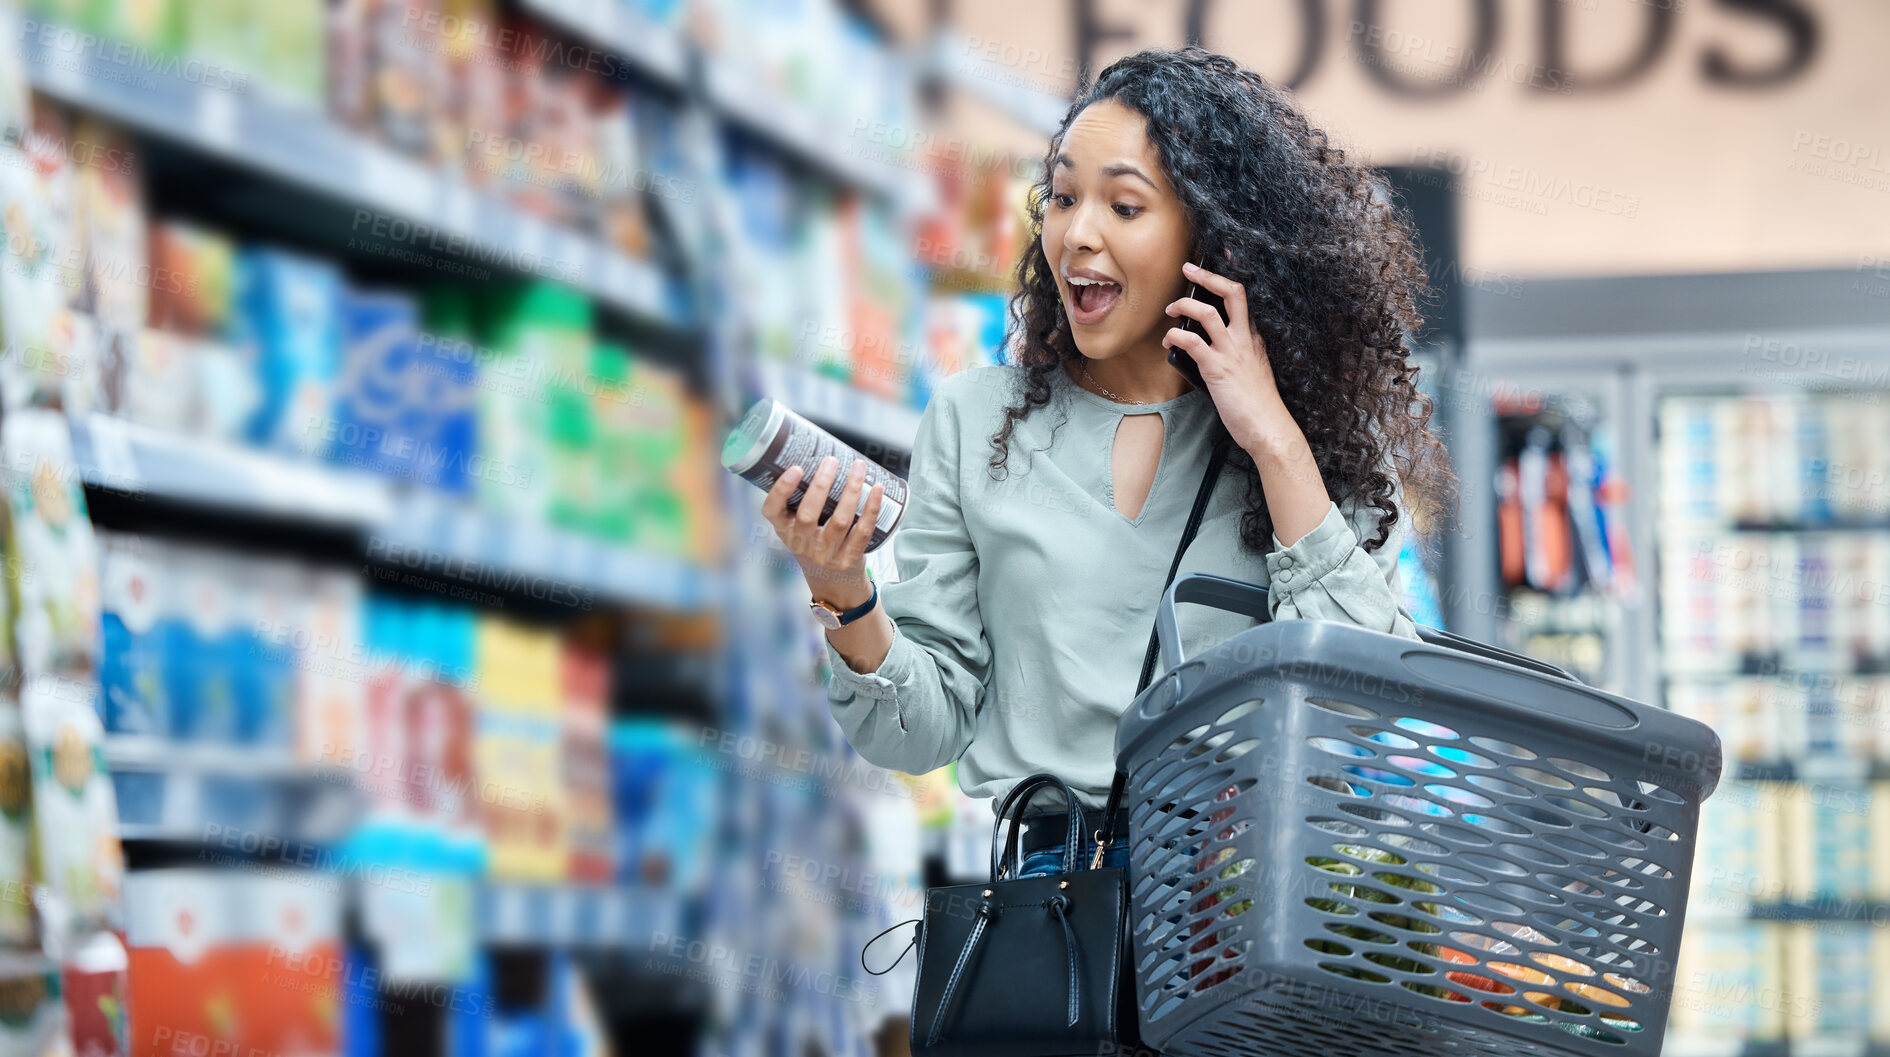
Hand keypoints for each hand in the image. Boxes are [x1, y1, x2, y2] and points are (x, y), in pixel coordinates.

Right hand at [760, 454, 881, 608]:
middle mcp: (802, 545)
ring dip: (851, 490)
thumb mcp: (798, 527)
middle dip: (821, 484)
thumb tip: (822, 454)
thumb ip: (803, 499)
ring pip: (840, 520)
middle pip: (809, 514)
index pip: (772, 511)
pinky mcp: (849, 559)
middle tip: (832, 460)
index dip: (781, 490)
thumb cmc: (815, 542)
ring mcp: (826, 554)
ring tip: (859, 467)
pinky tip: (878, 489)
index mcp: (784, 531)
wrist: (832, 583)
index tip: (796, 468)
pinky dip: (871, 508)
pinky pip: (863, 531)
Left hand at [1163, 261, 1300, 456]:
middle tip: (1188, 269)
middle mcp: (1244, 339)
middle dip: (1208, 276)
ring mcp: (1231, 353)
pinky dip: (1176, 335)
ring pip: (1207, 313)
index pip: (1242, 299)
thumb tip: (1209, 353)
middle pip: (1232, 293)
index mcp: (1253, 338)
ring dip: (1184, 305)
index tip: (1213, 266)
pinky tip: (1169, 338)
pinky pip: (1192, 342)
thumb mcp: (1252, 372)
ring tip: (1171, 309)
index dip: (1225, 280)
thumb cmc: (1258, 406)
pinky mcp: (1217, 369)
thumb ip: (1236, 357)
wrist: (1269, 427)